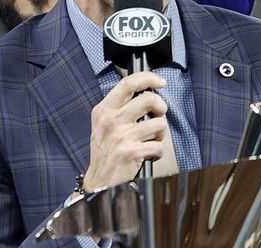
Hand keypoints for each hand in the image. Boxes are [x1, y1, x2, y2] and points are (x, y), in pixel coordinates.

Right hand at [83, 71, 168, 190]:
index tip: (160, 82)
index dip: (148, 78)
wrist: (99, 181)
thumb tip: (148, 92)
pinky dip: (158, 151)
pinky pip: (159, 146)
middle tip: (158, 116)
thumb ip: (120, 108)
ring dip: (160, 133)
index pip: (127, 83)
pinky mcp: (131, 152)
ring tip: (151, 140)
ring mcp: (121, 137)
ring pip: (159, 123)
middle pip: (149, 99)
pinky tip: (149, 155)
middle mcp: (110, 121)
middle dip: (161, 107)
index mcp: (103, 111)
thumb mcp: (104, 124)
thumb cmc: (106, 152)